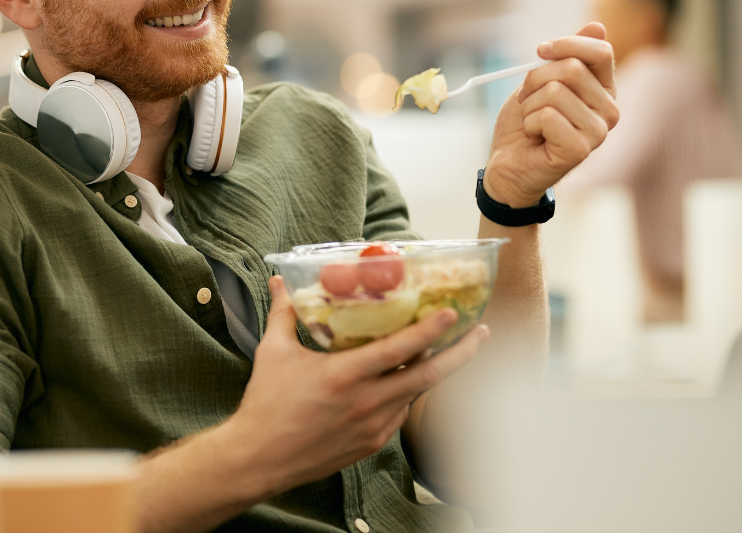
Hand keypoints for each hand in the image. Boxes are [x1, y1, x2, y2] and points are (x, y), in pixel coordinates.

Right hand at [225, 276, 488, 494]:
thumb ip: (284, 314)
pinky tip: (407, 381)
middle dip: (460, 354)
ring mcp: (373, 427)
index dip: (429, 330)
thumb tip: (280, 283)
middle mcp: (366, 402)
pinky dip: (407, 394)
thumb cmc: (265, 403)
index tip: (451, 313)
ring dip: (434, 373)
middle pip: (428, 377)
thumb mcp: (273, 352)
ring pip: (416, 395)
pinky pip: (399, 414)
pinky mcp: (371, 444)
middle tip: (481, 333)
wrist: (259, 458)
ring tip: (449, 352)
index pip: (399, 350)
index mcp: (344, 376)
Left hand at [484, 22, 618, 207]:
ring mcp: (598, 132)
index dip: (566, 44)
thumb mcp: (540, 82)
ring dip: (529, 105)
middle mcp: (609, 110)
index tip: (541, 50)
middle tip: (528, 101)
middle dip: (535, 80)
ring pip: (554, 91)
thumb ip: (567, 57)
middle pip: (570, 68)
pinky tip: (534, 138)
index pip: (600, 51)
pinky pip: (547, 116)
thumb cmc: (524, 124)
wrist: (507, 164)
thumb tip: (598, 25)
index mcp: (603, 90)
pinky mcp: (580, 150)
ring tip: (532, 123)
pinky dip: (529, 123)